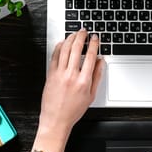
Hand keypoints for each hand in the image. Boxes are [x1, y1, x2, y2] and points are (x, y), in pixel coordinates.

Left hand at [22, 29, 103, 151]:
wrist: (56, 120)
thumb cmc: (73, 111)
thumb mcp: (91, 95)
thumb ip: (97, 76)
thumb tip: (101, 62)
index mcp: (84, 81)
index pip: (90, 56)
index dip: (94, 44)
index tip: (95, 38)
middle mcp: (71, 75)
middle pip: (76, 49)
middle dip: (81, 37)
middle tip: (84, 31)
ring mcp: (59, 74)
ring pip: (65, 50)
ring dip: (70, 39)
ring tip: (74, 34)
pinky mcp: (50, 75)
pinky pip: (54, 56)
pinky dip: (59, 47)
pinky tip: (62, 43)